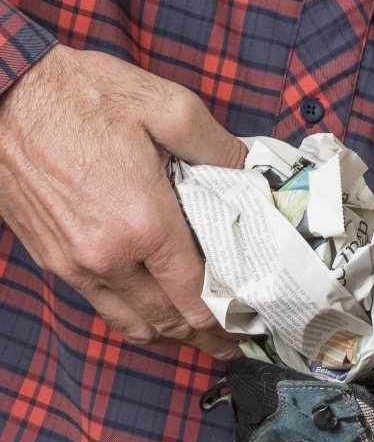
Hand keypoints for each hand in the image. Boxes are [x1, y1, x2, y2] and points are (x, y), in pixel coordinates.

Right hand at [0, 44, 245, 358]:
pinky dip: (133, 319)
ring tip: (196, 339)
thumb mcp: (166, 105)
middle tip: (230, 347)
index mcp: (145, 223)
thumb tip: (254, 176)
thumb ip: (218, 148)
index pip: (196, 295)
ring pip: (133, 324)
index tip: (247, 327)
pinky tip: (150, 312)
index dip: (226, 319)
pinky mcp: (52, 259)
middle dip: (205, 339)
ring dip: (169, 337)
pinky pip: (101, 307)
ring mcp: (75, 263)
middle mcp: (109, 256)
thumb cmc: (80, 94)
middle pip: (169, 321)